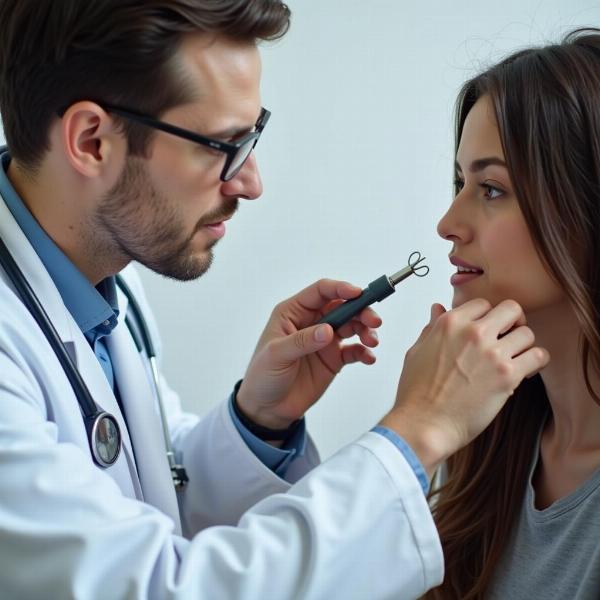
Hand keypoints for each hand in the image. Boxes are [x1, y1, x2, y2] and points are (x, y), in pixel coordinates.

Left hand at [237, 279, 381, 429]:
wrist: (268, 408)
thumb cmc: (263, 376)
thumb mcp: (277, 355)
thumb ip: (302, 341)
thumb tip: (328, 330)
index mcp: (293, 312)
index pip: (320, 292)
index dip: (340, 289)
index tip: (358, 294)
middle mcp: (311, 322)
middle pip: (342, 306)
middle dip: (361, 310)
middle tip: (374, 321)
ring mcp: (324, 340)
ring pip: (352, 326)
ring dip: (365, 330)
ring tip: (371, 342)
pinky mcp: (333, 359)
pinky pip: (354, 350)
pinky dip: (364, 352)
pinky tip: (368, 358)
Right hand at [380, 299, 549, 474]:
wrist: (424, 424)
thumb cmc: (417, 393)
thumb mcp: (417, 351)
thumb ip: (432, 327)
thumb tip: (437, 309)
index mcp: (450, 323)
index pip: (482, 304)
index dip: (487, 317)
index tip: (488, 330)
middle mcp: (472, 332)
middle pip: (511, 309)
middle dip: (512, 322)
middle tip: (508, 338)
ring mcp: (492, 352)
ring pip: (527, 333)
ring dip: (523, 345)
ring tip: (515, 359)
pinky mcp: (507, 375)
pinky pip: (538, 356)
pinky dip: (536, 363)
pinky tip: (525, 372)